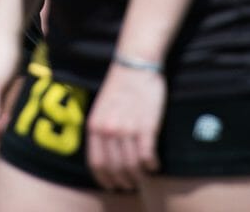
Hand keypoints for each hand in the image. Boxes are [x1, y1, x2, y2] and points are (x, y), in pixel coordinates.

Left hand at [85, 62, 164, 191]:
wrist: (135, 64)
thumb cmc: (120, 86)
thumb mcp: (101, 108)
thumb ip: (101, 129)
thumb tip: (106, 153)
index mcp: (94, 126)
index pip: (96, 163)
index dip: (104, 178)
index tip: (111, 185)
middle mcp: (107, 130)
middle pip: (114, 168)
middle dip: (122, 181)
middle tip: (130, 184)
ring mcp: (126, 129)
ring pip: (131, 166)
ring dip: (138, 176)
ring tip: (143, 176)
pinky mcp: (145, 127)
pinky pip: (147, 157)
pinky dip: (151, 165)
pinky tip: (154, 165)